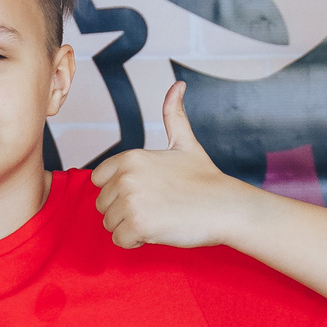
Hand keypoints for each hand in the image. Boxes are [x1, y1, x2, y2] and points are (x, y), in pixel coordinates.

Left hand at [90, 81, 252, 248]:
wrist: (227, 207)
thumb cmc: (206, 179)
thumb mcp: (185, 143)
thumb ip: (173, 115)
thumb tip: (178, 85)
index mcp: (130, 157)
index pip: (99, 180)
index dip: (120, 190)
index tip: (147, 191)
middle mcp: (125, 176)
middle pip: (103, 205)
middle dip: (125, 210)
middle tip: (157, 207)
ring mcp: (130, 201)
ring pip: (110, 224)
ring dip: (131, 226)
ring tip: (160, 217)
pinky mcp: (137, 225)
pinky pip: (120, 240)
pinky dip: (136, 241)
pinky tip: (159, 230)